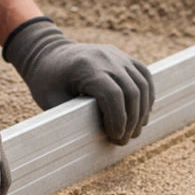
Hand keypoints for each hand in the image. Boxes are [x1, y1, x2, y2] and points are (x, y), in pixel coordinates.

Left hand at [3, 18, 154, 144]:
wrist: (49, 52)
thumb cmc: (47, 79)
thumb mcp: (50, 100)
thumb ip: (69, 118)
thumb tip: (87, 142)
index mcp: (86, 68)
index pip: (113, 96)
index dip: (118, 120)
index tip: (115, 137)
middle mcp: (106, 58)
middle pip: (132, 92)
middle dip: (132, 121)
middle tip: (123, 140)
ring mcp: (118, 56)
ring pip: (143, 85)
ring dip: (142, 112)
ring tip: (133, 131)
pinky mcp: (124, 58)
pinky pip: (145, 76)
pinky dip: (147, 97)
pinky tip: (142, 114)